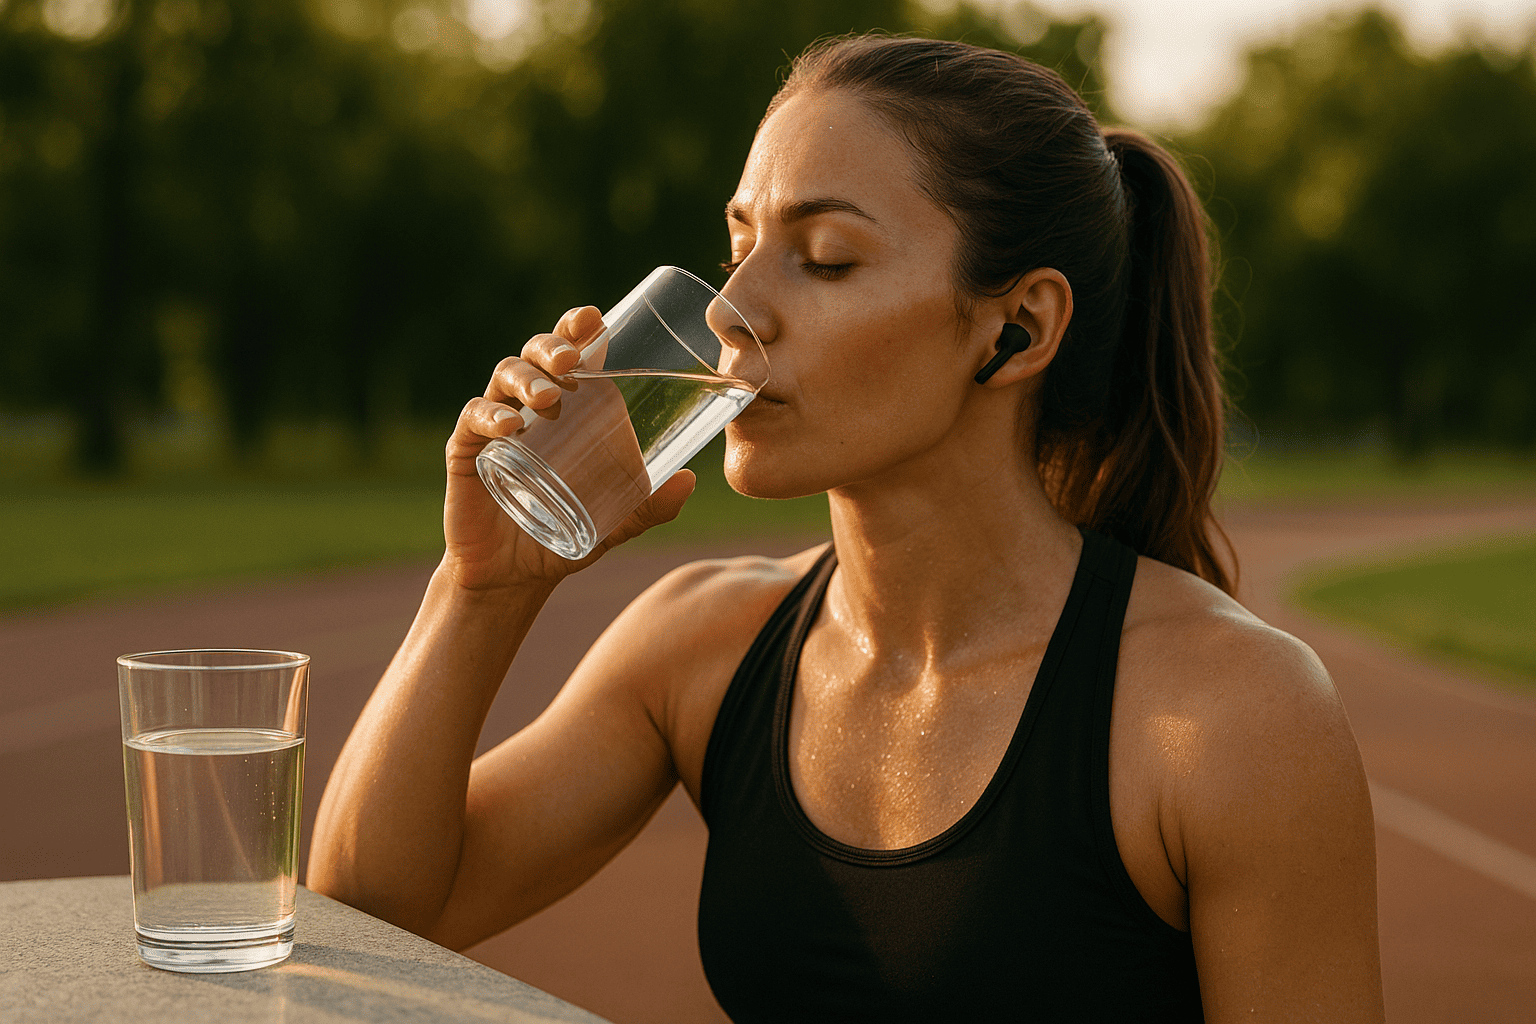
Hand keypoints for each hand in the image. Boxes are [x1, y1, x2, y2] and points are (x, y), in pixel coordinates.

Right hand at [441, 306, 696, 590]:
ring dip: (527, 378)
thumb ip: (652, 504)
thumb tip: (690, 481)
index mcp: (565, 408)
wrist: (515, 576)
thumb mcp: (617, 520)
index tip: (594, 318)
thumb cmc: (565, 532)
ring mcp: (495, 425)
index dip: (577, 329)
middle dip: (552, 346)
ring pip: (505, 377)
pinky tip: (510, 426)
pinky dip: (490, 416)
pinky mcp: (467, 450)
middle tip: (572, 361)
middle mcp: (528, 406)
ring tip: (549, 396)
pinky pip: (473, 419)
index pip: (569, 354)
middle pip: (535, 354)